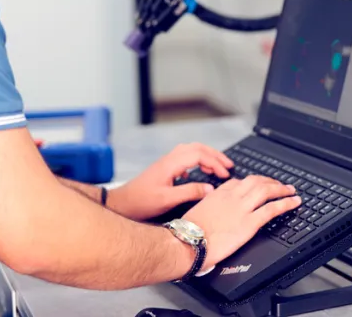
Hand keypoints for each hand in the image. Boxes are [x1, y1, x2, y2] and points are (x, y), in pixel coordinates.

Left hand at [107, 143, 233, 220]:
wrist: (122, 204)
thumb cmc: (141, 202)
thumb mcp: (167, 199)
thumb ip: (190, 192)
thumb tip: (210, 188)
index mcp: (171, 164)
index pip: (198, 155)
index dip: (215, 163)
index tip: (225, 174)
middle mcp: (169, 159)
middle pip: (196, 148)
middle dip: (214, 155)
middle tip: (228, 165)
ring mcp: (166, 163)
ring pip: (191, 151)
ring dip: (206, 156)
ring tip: (218, 167)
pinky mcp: (164, 169)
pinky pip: (185, 157)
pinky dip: (197, 160)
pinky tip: (200, 172)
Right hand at [182, 175, 300, 269]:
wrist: (190, 241)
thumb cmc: (189, 230)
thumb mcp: (197, 209)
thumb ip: (209, 205)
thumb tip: (213, 209)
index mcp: (219, 193)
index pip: (239, 182)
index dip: (252, 183)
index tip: (258, 185)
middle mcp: (232, 196)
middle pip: (256, 182)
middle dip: (270, 181)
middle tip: (279, 184)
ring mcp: (242, 208)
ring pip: (267, 191)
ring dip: (281, 189)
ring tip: (291, 190)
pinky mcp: (249, 223)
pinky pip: (272, 209)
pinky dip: (286, 203)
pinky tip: (294, 202)